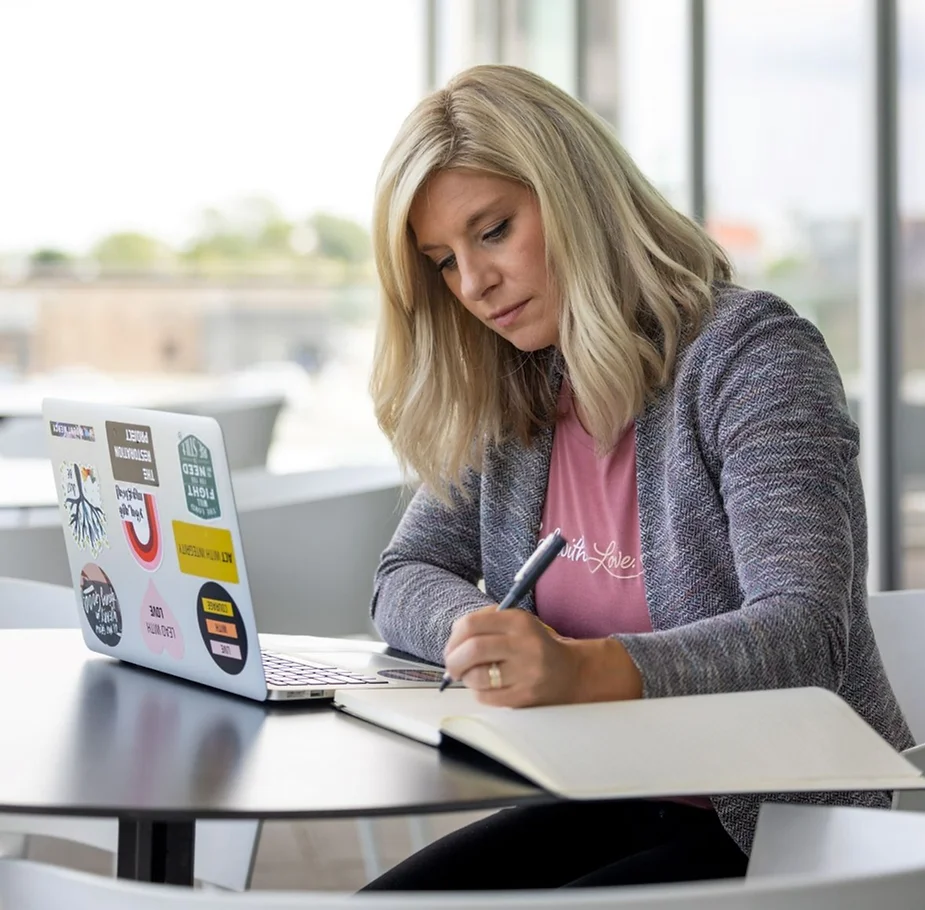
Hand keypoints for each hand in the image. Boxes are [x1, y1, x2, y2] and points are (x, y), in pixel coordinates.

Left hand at [442, 606, 642, 706]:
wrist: (571, 672)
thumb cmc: (534, 646)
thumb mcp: (516, 623)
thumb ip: (485, 623)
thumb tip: (453, 638)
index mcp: (519, 621)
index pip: (472, 624)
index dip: (453, 637)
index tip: (451, 646)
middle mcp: (524, 644)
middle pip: (472, 650)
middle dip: (453, 660)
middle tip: (452, 665)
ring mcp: (527, 672)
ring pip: (477, 676)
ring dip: (466, 678)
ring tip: (471, 676)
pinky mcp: (526, 696)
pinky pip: (487, 696)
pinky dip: (479, 692)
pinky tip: (488, 686)